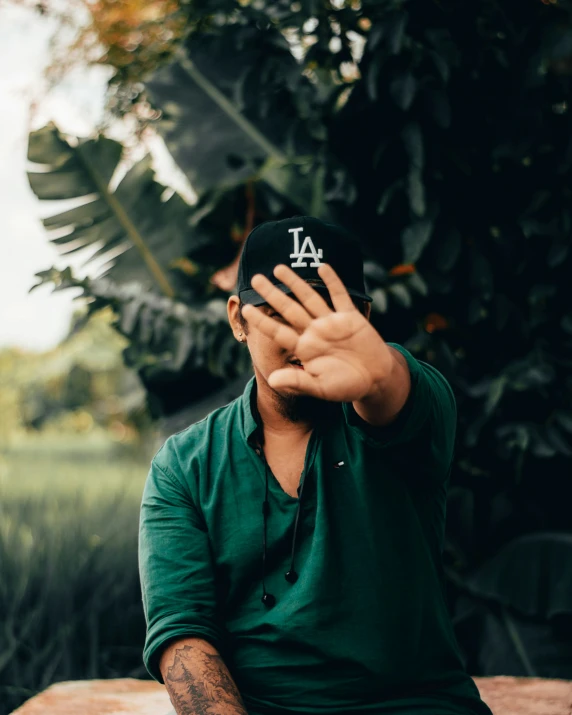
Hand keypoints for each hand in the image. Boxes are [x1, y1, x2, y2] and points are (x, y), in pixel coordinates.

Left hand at [242, 263, 394, 402]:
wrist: (375, 380)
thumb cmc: (346, 386)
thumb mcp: (321, 388)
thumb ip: (298, 382)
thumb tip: (272, 380)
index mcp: (305, 348)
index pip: (279, 331)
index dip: (263, 320)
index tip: (246, 309)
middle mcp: (315, 332)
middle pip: (289, 309)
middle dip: (273, 294)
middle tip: (255, 279)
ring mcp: (332, 323)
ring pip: (310, 298)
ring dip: (295, 283)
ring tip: (278, 267)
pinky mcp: (351, 318)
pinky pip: (340, 296)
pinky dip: (332, 281)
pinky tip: (322, 267)